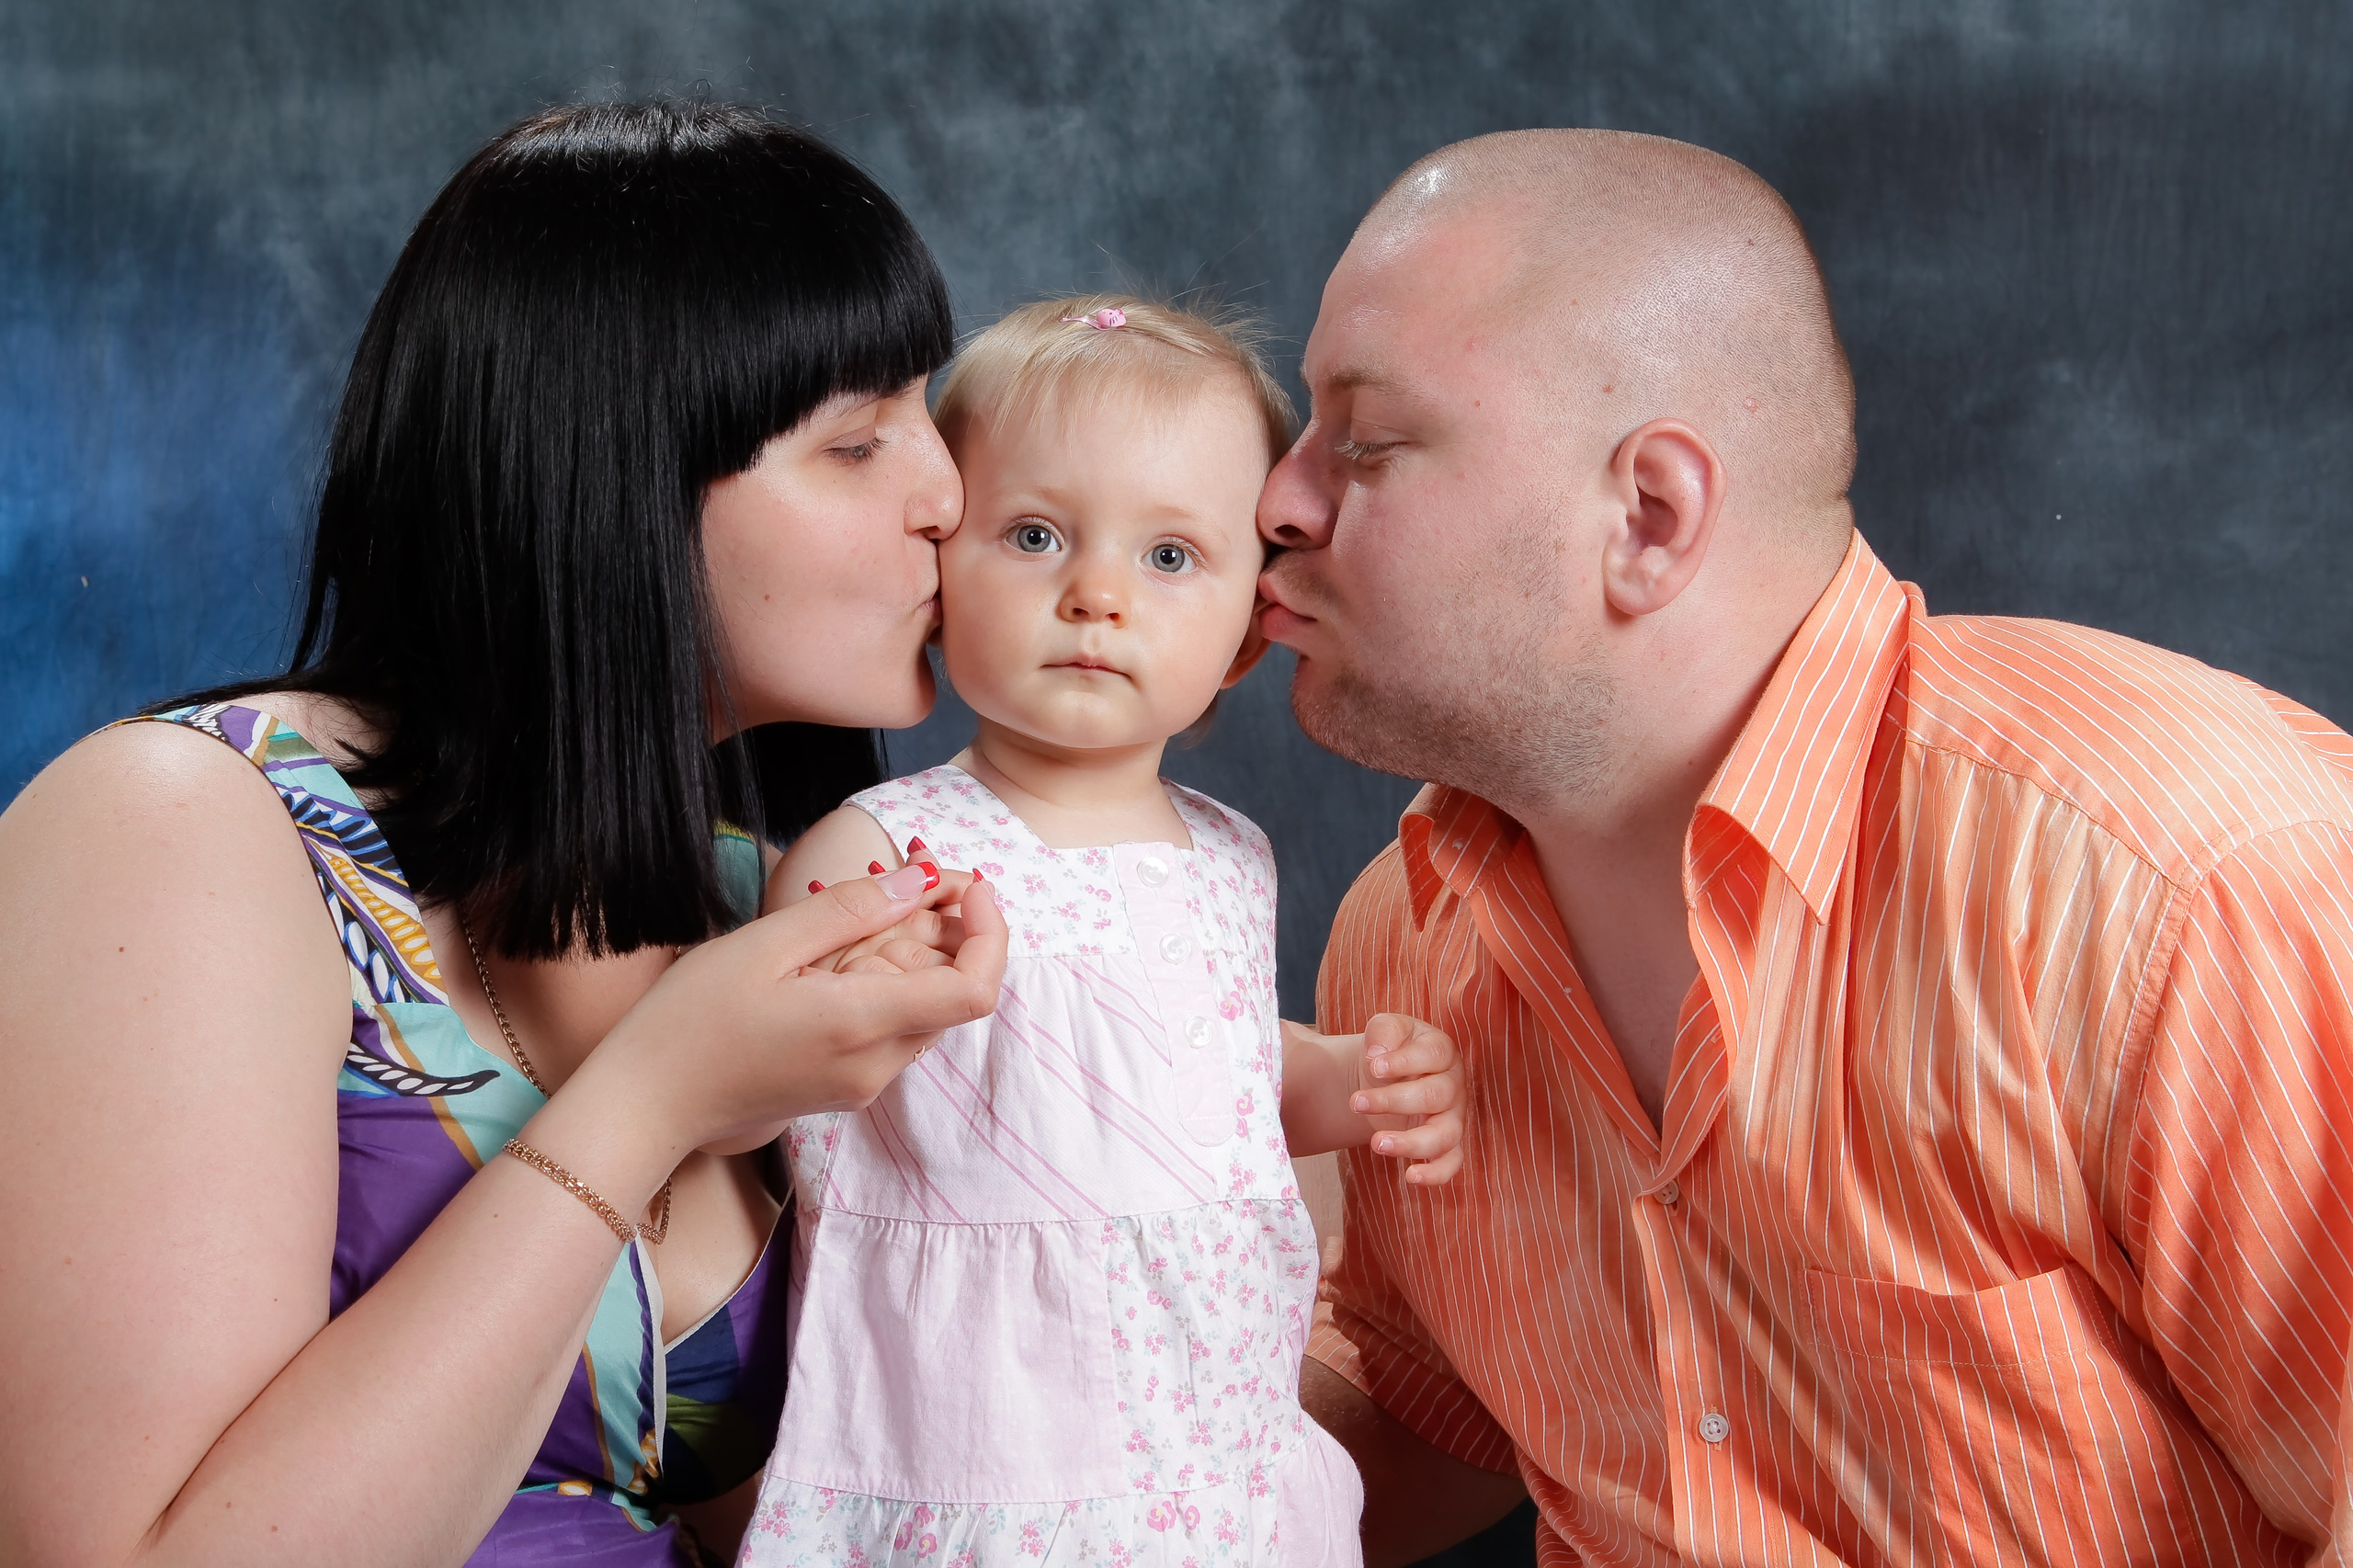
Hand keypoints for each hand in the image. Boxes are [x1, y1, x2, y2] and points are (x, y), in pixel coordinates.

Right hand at [585, 863, 1006, 1159]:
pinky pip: (892, 1027)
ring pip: (925, 1008)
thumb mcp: (766, 944)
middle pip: (954, 992)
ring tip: (862, 908)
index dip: (990, 932)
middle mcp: (877, 1065)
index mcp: (863, 1026)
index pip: (976, 988)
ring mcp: (864, 1083)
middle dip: (946, 929)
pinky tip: (838, 952)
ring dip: (914, 954)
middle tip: (906, 875)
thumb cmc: (689, 1020)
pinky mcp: (846, 1086)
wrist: (645, 1104)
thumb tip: (921, 881)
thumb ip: (851, 910)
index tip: (966, 886)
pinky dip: (887, 982)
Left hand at [1348, 1013, 1464, 1185]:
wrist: (1383, 1075)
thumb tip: (1377, 1056)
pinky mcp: (1448, 1143)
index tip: (1373, 1067)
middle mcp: (1453, 1084)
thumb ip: (1383, 1031)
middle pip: (1435, 1096)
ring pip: (1445, 1135)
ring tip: (1376, 1143)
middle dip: (1392, 1101)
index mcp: (1442, 1050)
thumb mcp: (1384, 1029)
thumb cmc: (1387, 1050)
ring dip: (1410, 1142)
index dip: (1404, 1062)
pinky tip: (1410, 1177)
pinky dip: (1437, 1173)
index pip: (1433, 1055)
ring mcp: (1453, 1116)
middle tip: (1356, 1103)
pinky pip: (1452, 1163)